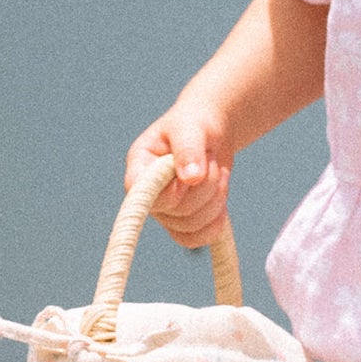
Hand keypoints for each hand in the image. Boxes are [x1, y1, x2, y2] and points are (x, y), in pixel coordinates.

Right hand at [126, 100, 233, 248]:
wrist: (211, 134)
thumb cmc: (195, 123)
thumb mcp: (192, 127)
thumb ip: (189, 149)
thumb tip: (192, 179)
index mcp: (139, 166)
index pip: (139, 193)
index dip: (167, 190)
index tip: (189, 175)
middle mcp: (148, 194)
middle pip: (177, 211)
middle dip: (206, 186)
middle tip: (211, 159)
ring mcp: (165, 211)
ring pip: (192, 226)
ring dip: (216, 199)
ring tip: (216, 172)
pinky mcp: (183, 222)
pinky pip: (197, 238)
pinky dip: (215, 223)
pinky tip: (221, 204)